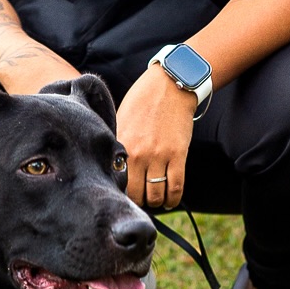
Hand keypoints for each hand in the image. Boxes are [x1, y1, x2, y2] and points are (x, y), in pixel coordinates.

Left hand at [115, 66, 198, 210]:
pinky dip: (172, 199)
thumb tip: (111, 169)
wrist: (169, 85)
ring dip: (156, 203)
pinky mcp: (178, 154)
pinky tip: (169, 200)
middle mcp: (138, 153)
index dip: (120, 194)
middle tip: (139, 202)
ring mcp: (159, 155)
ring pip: (156, 195)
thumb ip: (117, 145)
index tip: (123, 196)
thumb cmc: (142, 101)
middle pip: (135, 194)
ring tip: (155, 201)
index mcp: (121, 144)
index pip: (117, 182)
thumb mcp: (121, 120)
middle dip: (137, 203)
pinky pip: (176, 187)